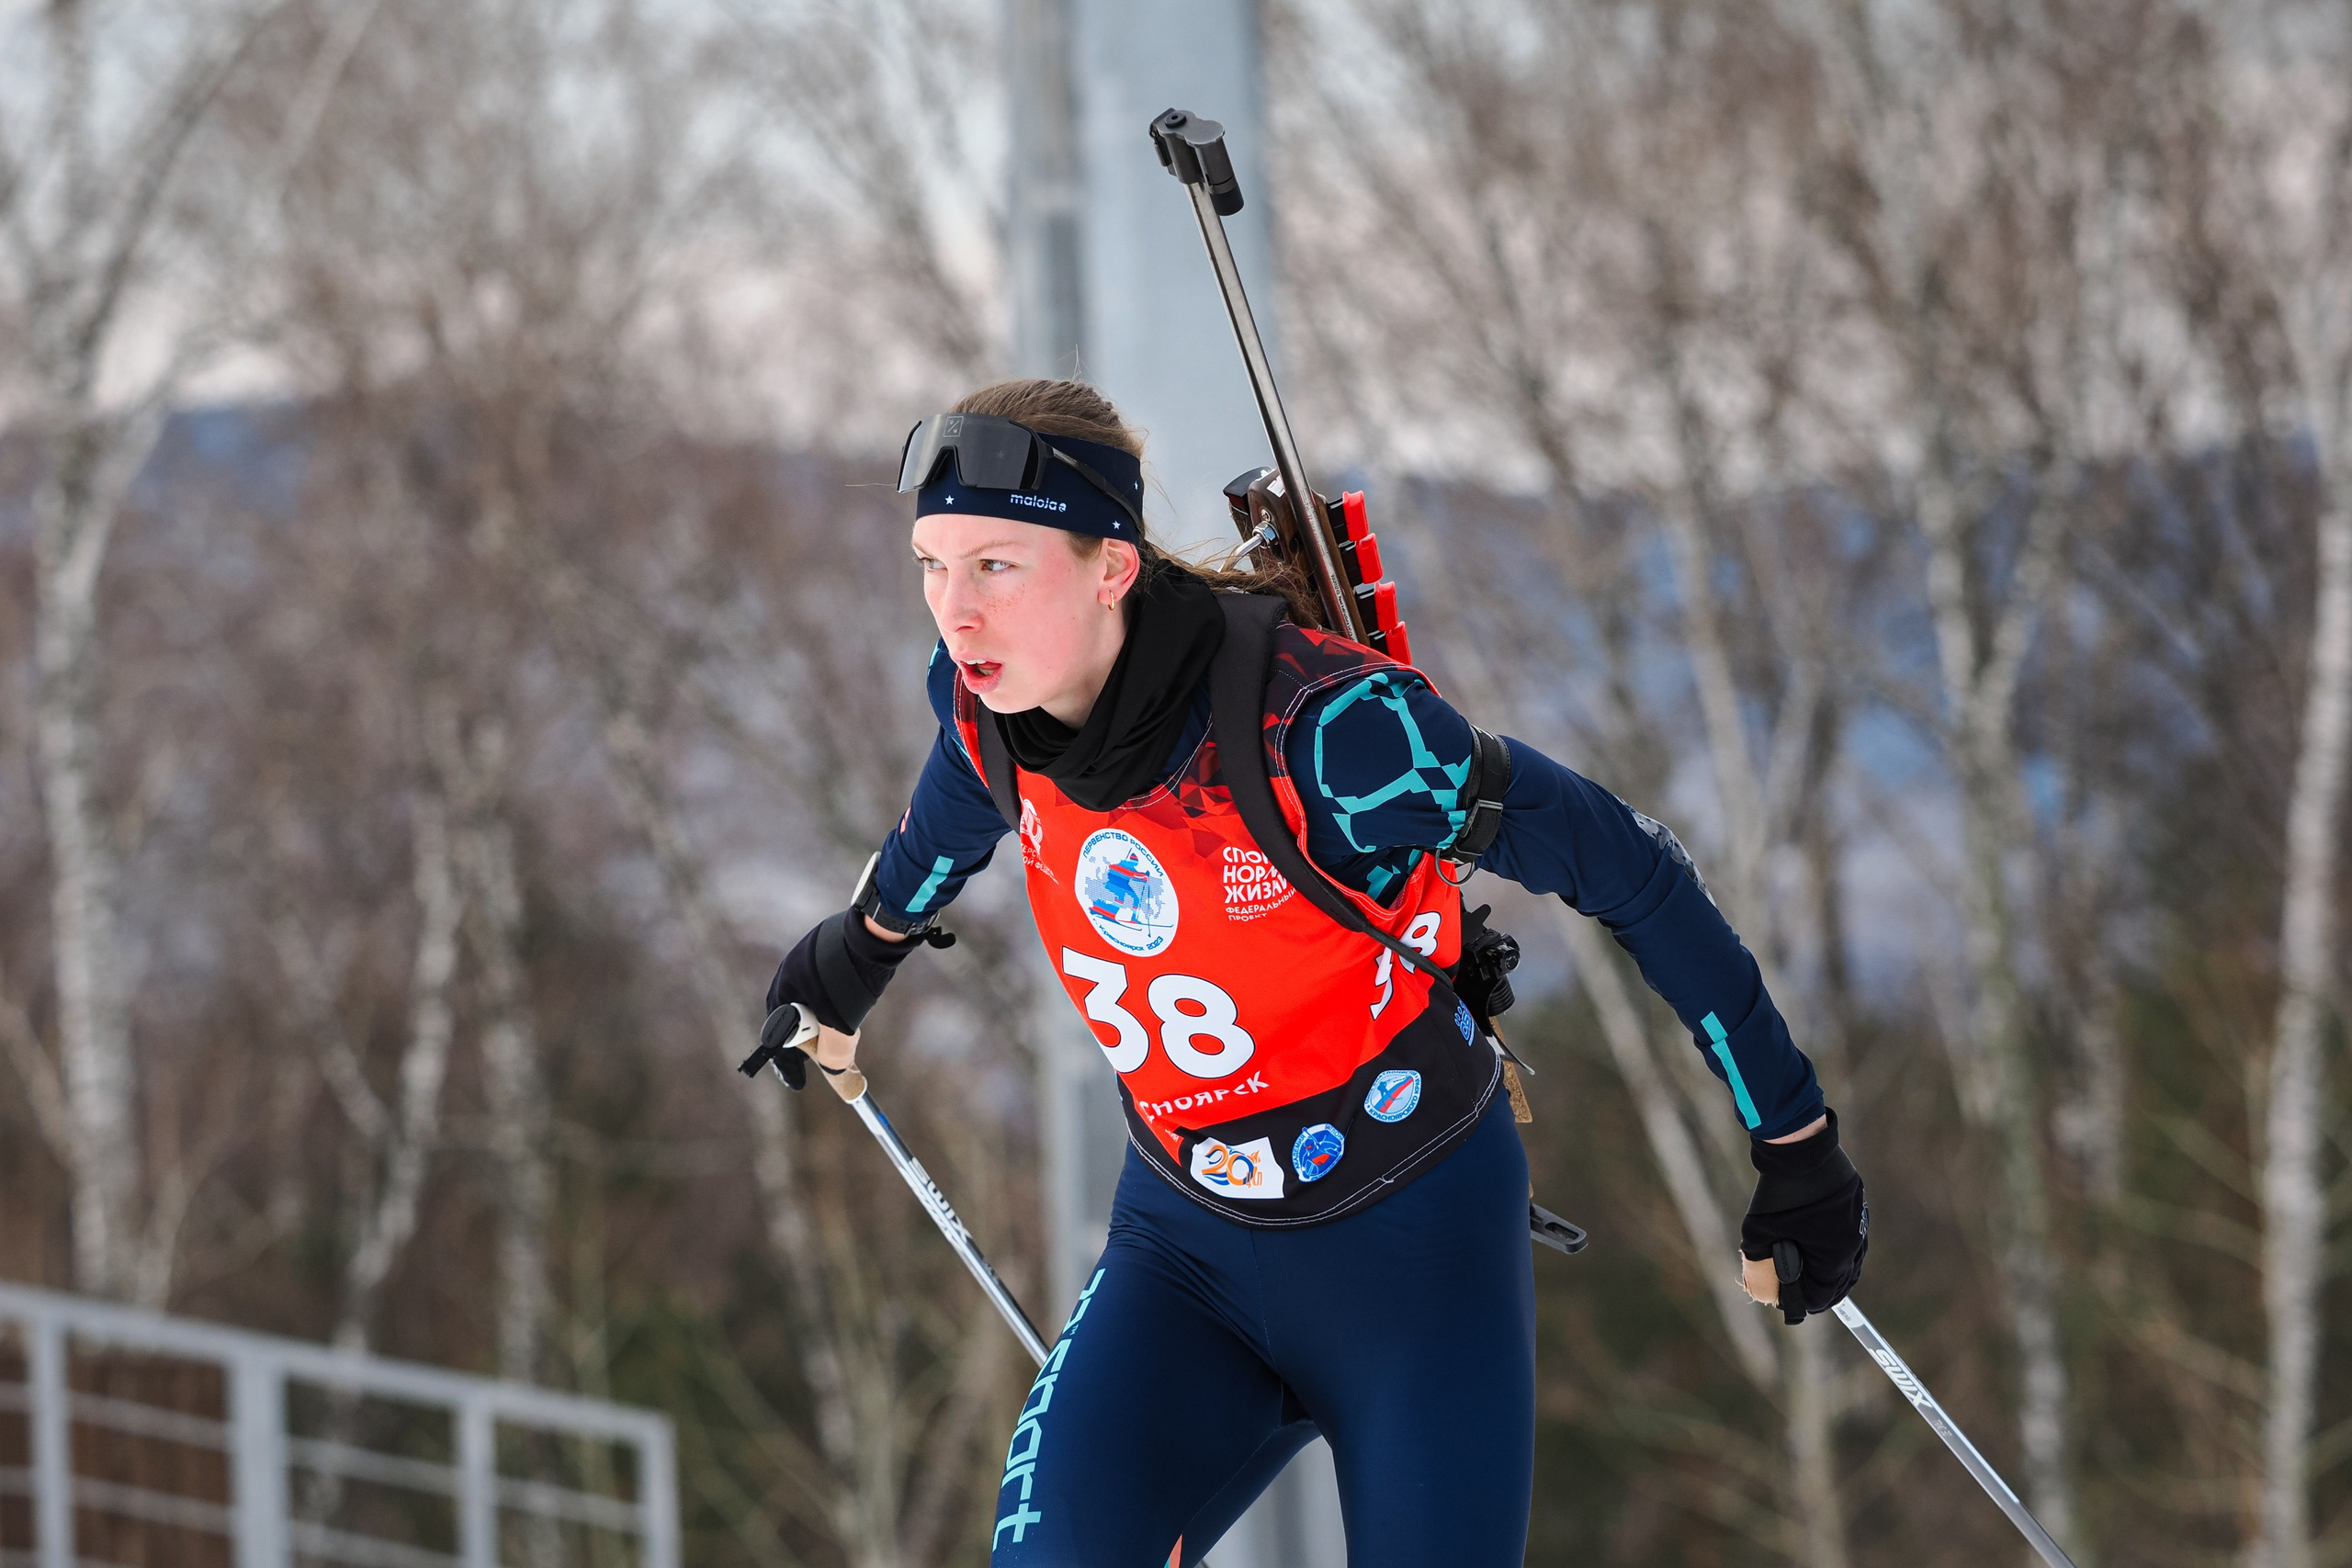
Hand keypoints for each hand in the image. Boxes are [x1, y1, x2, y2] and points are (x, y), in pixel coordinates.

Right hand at [757, 909, 923, 1089]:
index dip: (789, 1065)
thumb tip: (840, 1078)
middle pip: (795, 1019)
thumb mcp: (841, 1025)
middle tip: (828, 1056)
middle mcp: (791, 971)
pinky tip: (852, 1003)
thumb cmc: (851, 978)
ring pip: (813, 1000)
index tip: (799, 1084)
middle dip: (810, 1042)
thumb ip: (835, 1055)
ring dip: (826, 1019)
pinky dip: (836, 999)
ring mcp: (809, 956)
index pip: (779, 1036)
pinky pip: (827, 982)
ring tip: (844, 1029)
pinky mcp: (829, 949)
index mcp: (783, 989)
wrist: (874, 933)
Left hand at [1739, 1108, 1867, 1320]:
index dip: (1800, 1302)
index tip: (1785, 1300)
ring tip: (1806, 1273)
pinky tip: (1818, 1247)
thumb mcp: (1757, 1234)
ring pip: (1848, 1261)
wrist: (1799, 1148)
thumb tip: (1761, 1289)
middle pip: (1840, 1283)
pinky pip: (1850, 1239)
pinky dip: (1835, 1249)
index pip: (1822, 1296)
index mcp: (1835, 1257)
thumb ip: (1758, 1266)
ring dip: (1829, 1271)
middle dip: (1817, 1290)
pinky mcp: (1856, 1206)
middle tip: (1796, 1292)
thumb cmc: (1779, 1194)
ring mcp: (1859, 1224)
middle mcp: (1854, 1244)